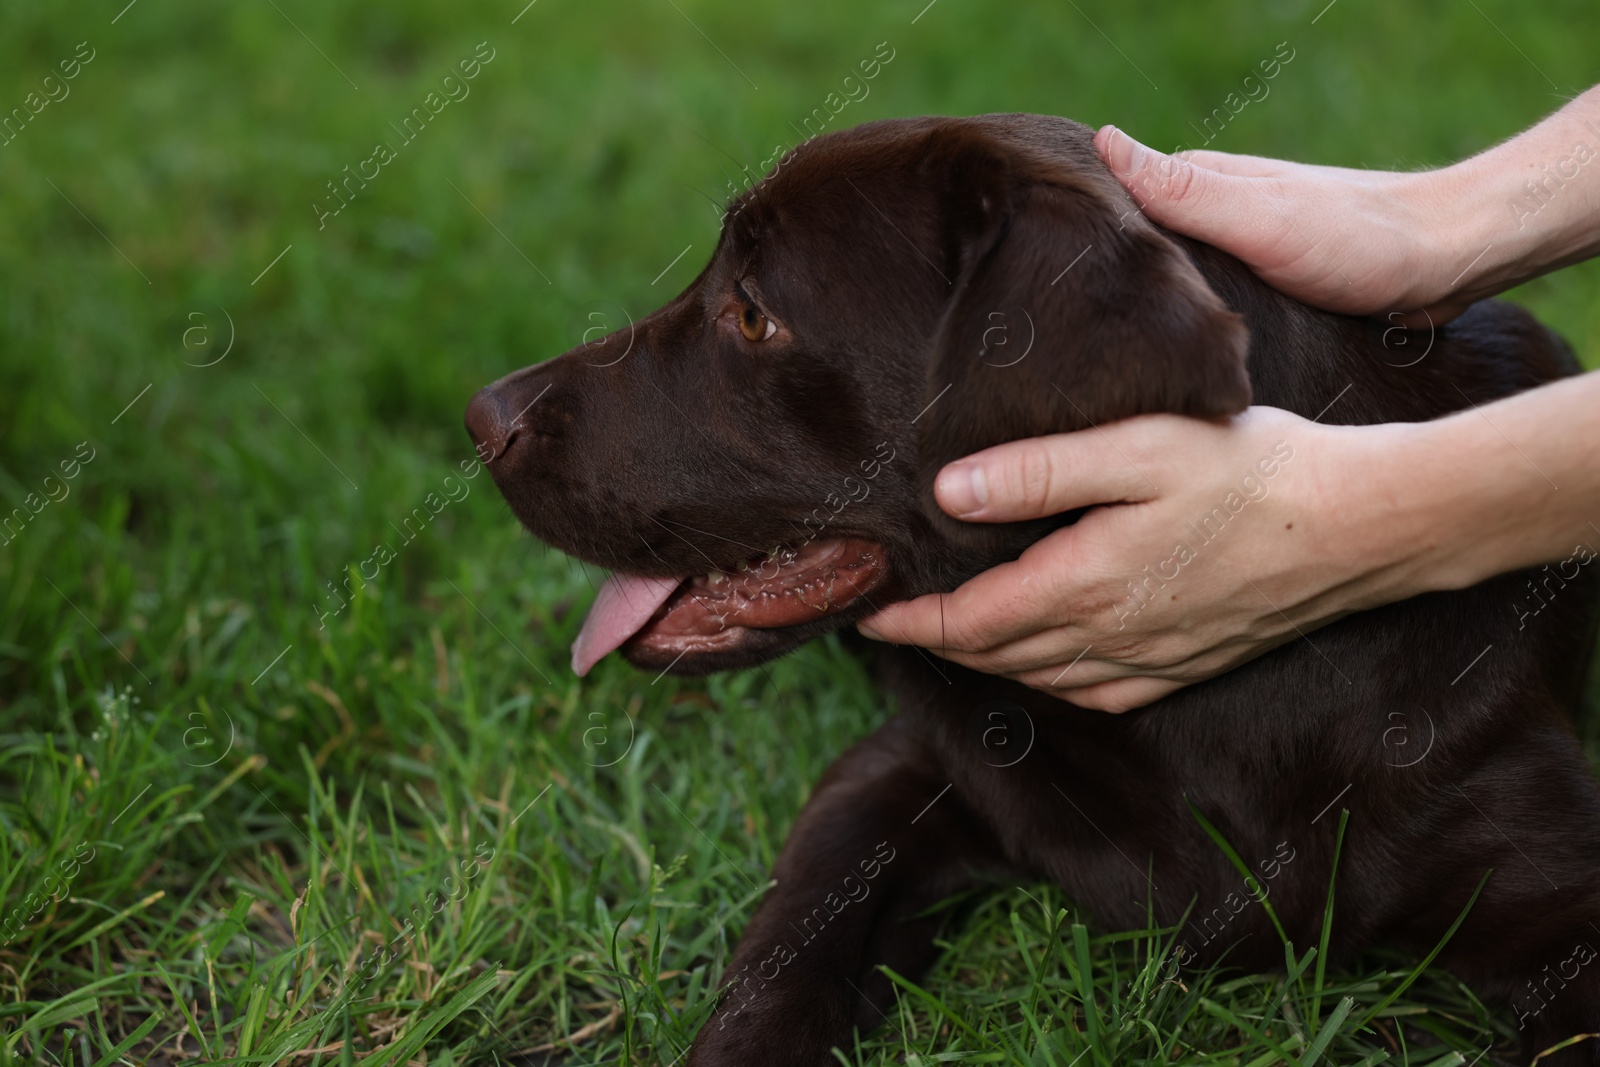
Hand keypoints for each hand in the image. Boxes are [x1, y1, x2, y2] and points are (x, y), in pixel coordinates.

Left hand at [859, 409, 1437, 711]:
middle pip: (999, 654)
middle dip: (940, 640)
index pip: (969, 620)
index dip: (911, 620)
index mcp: (1085, 585)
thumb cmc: (1253, 471)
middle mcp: (1111, 637)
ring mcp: (1154, 659)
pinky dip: (1053, 684)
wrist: (1365, 524)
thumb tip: (945, 494)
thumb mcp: (1137, 447)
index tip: (866, 613)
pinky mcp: (1192, 663)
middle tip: (897, 621)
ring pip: (1044, 678)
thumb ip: (1038, 471)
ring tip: (956, 636)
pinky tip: (1050, 667)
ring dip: (991, 662)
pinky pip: (1100, 693)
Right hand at [1095, 83, 1599, 322]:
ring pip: (1168, 282)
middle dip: (1102, 284)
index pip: (1112, 207)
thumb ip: (1182, 189)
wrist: (1447, 265)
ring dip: (1144, 312)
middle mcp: (1211, 213)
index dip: (1076, 240)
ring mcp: (1235, 249)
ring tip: (1102, 360)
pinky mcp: (1260, 287)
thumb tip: (1102, 141)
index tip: (1037, 286)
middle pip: (1135, 250)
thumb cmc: (1356, 240)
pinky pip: (1203, 306)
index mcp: (1199, 184)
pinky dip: (1183, 327)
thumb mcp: (1257, 216)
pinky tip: (1168, 360)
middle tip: (1060, 342)